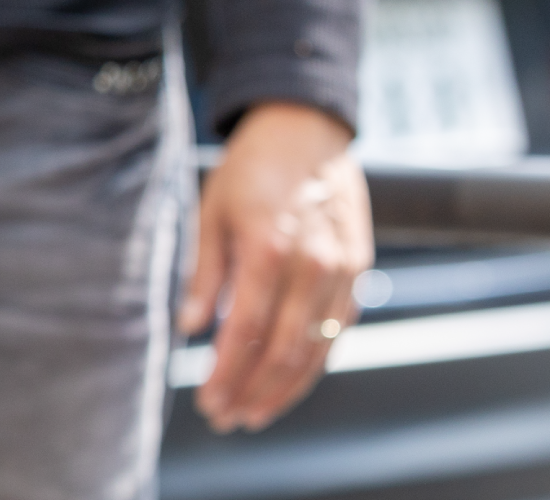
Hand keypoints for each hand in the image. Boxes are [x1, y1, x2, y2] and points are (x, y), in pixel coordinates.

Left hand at [182, 100, 370, 432]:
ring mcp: (343, 271)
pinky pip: (338, 331)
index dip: (226, 373)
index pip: (246, 330)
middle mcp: (314, 265)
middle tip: (224, 417)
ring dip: (284, 389)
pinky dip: (313, 364)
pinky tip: (286, 382)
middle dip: (252, 391)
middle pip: (284, 350)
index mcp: (269, 248)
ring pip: (317, 349)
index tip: (207, 400)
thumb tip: (190, 328)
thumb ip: (204, 274)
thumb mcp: (211, 212)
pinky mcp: (360, 273)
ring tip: (253, 413)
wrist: (307, 132)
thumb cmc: (249, 171)